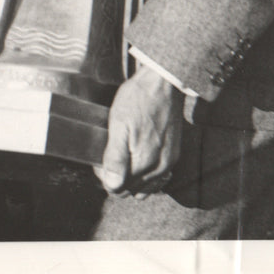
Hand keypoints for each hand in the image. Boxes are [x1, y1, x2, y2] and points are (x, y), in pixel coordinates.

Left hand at [96, 67, 184, 197]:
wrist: (163, 83)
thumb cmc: (139, 99)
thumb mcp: (119, 124)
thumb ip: (116, 157)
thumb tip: (112, 185)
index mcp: (144, 162)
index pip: (118, 188)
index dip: (104, 177)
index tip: (100, 160)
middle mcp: (159, 168)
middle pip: (130, 190)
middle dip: (117, 178)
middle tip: (109, 156)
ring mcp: (168, 163)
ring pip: (144, 187)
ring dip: (131, 178)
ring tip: (123, 156)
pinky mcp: (174, 156)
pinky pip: (157, 179)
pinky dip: (145, 175)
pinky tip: (138, 160)